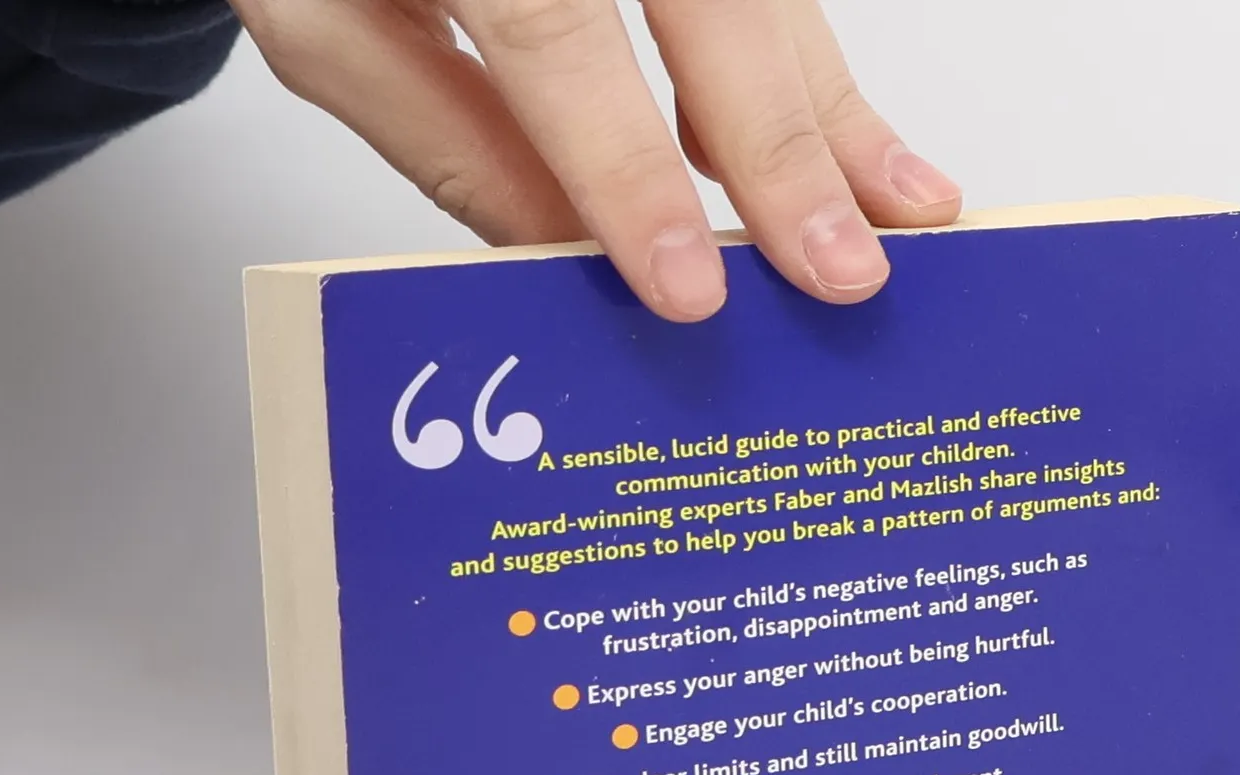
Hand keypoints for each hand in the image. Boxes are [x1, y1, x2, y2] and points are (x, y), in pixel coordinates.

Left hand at [230, 0, 961, 321]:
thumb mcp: (329, 23)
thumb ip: (446, 136)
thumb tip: (574, 263)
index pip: (557, 32)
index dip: (628, 165)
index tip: (688, 283)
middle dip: (783, 147)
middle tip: (840, 271)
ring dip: (839, 111)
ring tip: (911, 215)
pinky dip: (823, 72)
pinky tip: (872, 153)